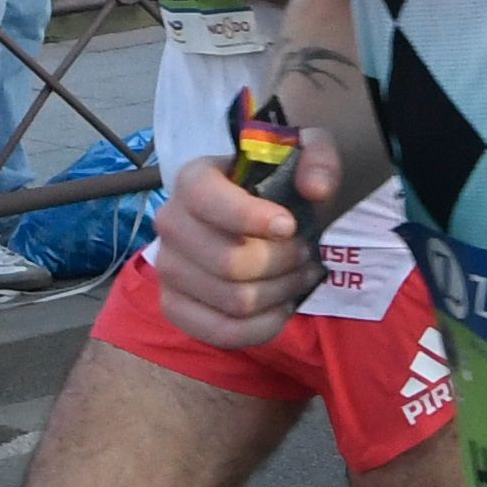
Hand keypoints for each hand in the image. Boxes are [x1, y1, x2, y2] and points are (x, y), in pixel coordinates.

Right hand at [146, 139, 327, 350]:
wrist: (257, 215)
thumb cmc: (278, 182)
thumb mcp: (305, 154)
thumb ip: (318, 160)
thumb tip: (316, 189)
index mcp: (192, 179)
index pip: (206, 200)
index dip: (249, 217)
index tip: (289, 226)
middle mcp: (170, 224)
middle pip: (229, 263)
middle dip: (282, 262)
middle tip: (306, 253)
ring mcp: (168, 270)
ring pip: (234, 300)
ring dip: (281, 292)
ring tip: (300, 276)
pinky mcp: (175, 308)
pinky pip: (222, 333)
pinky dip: (263, 326)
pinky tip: (283, 307)